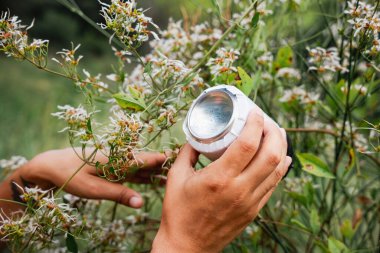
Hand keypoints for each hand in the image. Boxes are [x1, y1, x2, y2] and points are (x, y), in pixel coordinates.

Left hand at [19, 148, 165, 207]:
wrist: (53, 165)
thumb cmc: (71, 176)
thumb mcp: (94, 189)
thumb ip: (119, 194)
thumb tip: (141, 203)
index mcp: (117, 159)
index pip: (144, 159)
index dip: (161, 158)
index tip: (179, 156)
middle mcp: (120, 158)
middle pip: (146, 162)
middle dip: (162, 165)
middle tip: (182, 168)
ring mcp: (116, 163)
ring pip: (140, 167)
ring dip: (155, 171)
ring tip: (172, 175)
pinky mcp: (112, 168)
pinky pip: (132, 172)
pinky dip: (143, 175)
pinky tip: (153, 179)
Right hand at [152, 108, 291, 252]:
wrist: (187, 247)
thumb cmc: (178, 212)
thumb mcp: (176, 177)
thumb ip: (187, 153)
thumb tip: (196, 136)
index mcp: (219, 178)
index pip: (247, 144)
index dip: (256, 123)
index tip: (255, 112)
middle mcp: (239, 189)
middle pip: (271, 154)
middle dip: (275, 132)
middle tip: (269, 121)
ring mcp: (250, 202)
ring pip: (277, 170)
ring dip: (281, 148)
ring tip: (278, 133)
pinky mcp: (254, 211)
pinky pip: (273, 185)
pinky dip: (280, 168)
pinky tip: (281, 158)